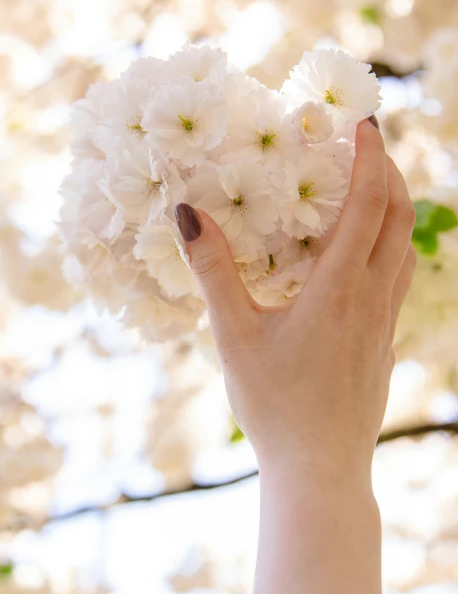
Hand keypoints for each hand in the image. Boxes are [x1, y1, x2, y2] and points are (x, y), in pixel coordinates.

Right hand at [175, 118, 415, 484]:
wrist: (320, 470)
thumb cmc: (274, 405)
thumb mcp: (234, 335)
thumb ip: (214, 269)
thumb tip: (188, 213)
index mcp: (341, 288)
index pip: (369, 205)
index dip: (371, 158)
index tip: (364, 123)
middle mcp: (374, 300)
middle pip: (401, 219)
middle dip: (391, 175)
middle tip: (367, 149)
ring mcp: (385, 325)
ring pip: (405, 251)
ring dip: (394, 213)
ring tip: (367, 195)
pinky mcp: (383, 346)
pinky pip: (397, 283)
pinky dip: (388, 251)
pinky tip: (360, 263)